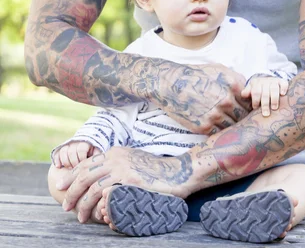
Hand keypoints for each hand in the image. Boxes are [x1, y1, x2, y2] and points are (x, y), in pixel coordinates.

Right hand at [53, 141, 100, 168]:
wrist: (89, 146)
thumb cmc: (94, 153)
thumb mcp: (97, 153)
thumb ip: (97, 157)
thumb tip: (95, 163)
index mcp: (86, 143)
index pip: (81, 150)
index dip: (81, 159)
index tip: (84, 166)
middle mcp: (76, 142)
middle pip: (71, 151)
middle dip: (73, 162)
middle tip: (76, 169)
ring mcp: (68, 145)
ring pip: (63, 151)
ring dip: (66, 162)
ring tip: (70, 168)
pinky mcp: (62, 150)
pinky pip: (57, 153)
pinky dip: (57, 160)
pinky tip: (59, 167)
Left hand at [57, 147, 192, 222]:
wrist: (178, 172)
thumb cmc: (156, 172)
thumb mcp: (133, 163)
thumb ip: (117, 168)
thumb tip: (100, 181)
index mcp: (115, 152)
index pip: (87, 163)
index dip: (71, 175)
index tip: (60, 185)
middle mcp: (116, 157)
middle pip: (85, 174)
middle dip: (70, 191)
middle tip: (64, 205)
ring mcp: (122, 167)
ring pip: (92, 186)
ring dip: (82, 204)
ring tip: (79, 217)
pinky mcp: (130, 179)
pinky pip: (106, 193)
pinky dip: (97, 206)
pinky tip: (96, 215)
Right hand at [156, 63, 251, 133]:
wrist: (171, 84)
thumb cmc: (196, 75)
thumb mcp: (219, 69)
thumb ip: (236, 79)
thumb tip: (248, 91)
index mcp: (233, 85)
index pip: (251, 102)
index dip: (250, 108)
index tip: (248, 111)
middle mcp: (227, 101)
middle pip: (244, 117)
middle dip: (244, 120)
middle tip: (242, 123)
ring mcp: (216, 115)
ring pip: (233, 128)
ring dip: (233, 128)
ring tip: (232, 129)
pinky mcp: (204, 127)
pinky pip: (219, 134)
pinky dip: (221, 134)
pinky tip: (220, 131)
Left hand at [241, 76, 288, 115]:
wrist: (267, 81)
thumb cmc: (258, 90)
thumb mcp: (251, 89)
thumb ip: (246, 92)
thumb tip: (243, 94)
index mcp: (256, 83)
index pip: (255, 92)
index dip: (255, 101)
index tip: (255, 108)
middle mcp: (265, 81)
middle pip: (265, 93)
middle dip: (265, 104)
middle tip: (265, 114)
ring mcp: (274, 81)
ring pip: (274, 89)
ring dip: (274, 99)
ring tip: (274, 108)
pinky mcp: (282, 81)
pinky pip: (284, 83)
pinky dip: (283, 88)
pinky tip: (283, 94)